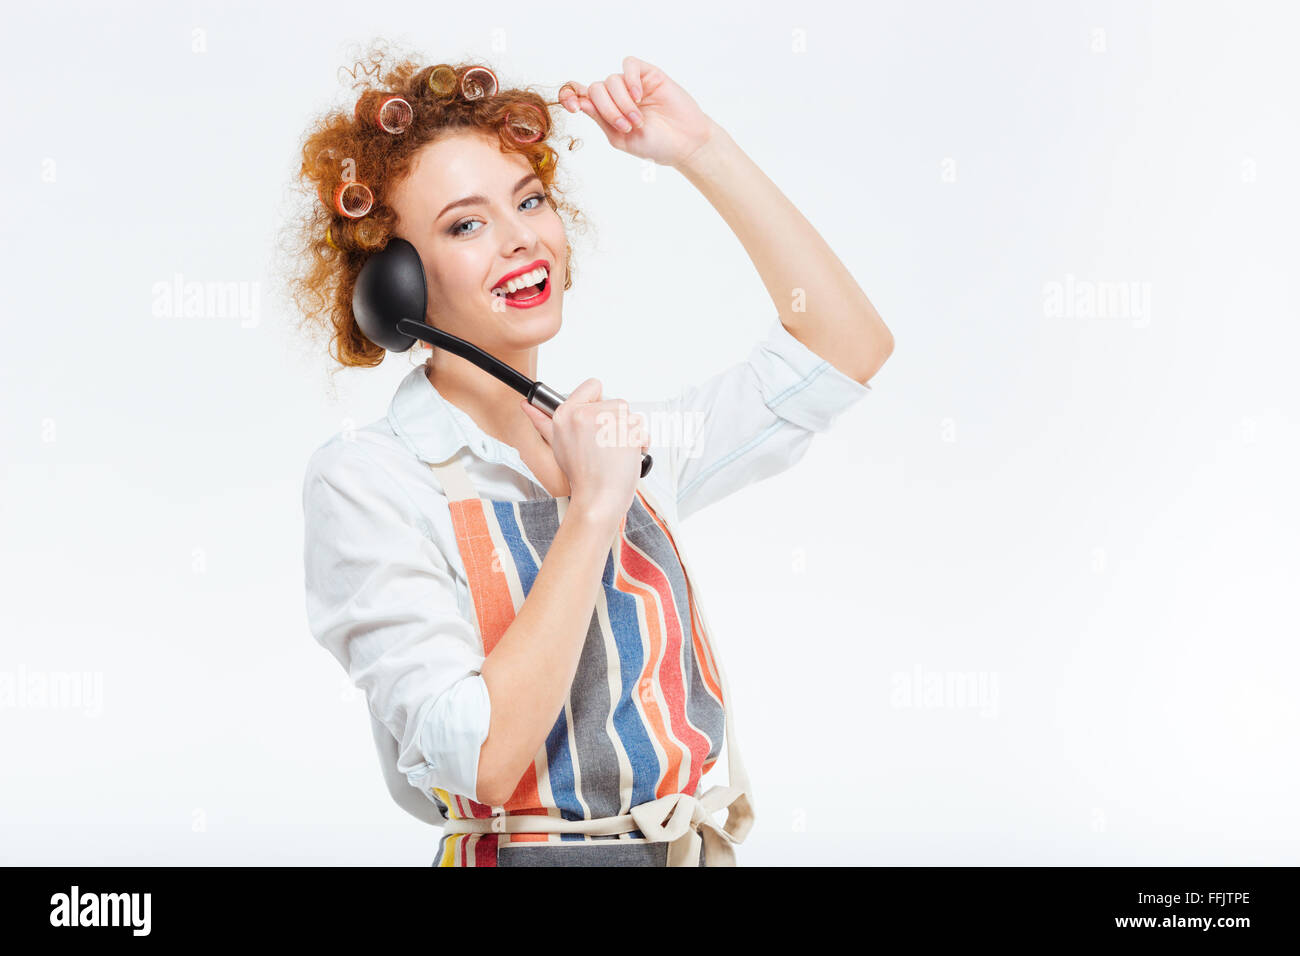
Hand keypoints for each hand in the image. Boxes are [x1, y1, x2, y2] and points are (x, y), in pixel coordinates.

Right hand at [519, 378, 649, 524]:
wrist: (597, 500)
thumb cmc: (581, 476)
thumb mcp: (557, 444)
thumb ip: (542, 421)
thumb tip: (527, 404)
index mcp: (566, 414)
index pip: (593, 385)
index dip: (598, 403)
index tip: (596, 422)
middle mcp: (585, 414)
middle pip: (615, 402)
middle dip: (615, 422)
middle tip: (603, 446)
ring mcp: (608, 422)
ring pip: (631, 416)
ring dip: (628, 433)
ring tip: (614, 452)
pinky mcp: (628, 432)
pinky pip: (642, 429)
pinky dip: (640, 443)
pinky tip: (626, 456)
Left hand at [558, 56, 716, 167]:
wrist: (684, 143)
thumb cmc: (654, 145)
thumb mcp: (620, 139)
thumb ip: (600, 119)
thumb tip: (580, 100)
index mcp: (606, 111)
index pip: (580, 94)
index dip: (569, 94)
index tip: (573, 106)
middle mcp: (616, 95)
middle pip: (595, 89)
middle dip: (607, 109)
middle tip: (626, 126)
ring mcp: (632, 84)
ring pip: (611, 80)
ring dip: (622, 102)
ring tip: (638, 120)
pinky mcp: (648, 74)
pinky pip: (629, 65)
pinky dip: (630, 80)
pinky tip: (639, 96)